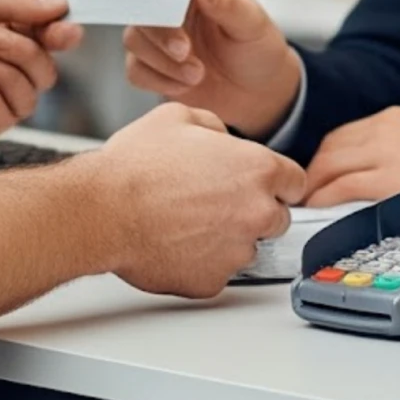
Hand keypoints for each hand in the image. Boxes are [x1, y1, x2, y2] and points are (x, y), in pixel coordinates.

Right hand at [93, 104, 305, 298]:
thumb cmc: (135, 166)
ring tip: (186, 221)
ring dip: (227, 237)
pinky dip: (201, 262)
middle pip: (276, 218)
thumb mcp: (178, 117)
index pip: (296, 182)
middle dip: (252, 210)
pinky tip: (175, 242)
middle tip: (213, 202)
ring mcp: (236, 251)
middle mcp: (256, 212)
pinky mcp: (213, 281)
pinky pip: (217, 272)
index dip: (275, 181)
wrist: (103, 210)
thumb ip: (214, 126)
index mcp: (257, 169)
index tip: (260, 185)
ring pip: (245, 248)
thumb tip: (221, 136)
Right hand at [123, 0, 300, 138]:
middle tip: (186, 52)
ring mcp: (158, 35)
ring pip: (133, 40)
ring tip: (198, 74)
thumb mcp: (252, 24)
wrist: (259, 93)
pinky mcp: (152, 65)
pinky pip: (135, 70)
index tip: (167, 10)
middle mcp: (170, 4)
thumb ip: (227, 3)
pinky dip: (159, 81)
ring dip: (164, 62)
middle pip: (139, 6)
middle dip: (161, 33)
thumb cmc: (258, 49)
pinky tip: (186, 86)